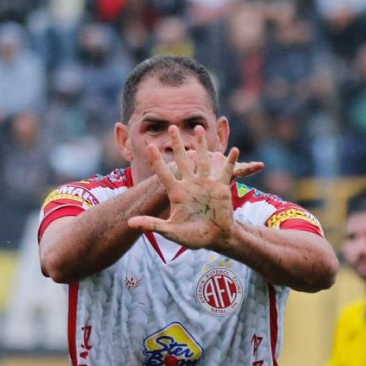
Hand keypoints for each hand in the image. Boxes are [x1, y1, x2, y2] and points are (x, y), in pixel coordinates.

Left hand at [128, 125, 241, 248]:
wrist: (215, 238)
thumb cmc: (193, 236)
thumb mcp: (171, 232)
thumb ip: (152, 225)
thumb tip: (129, 223)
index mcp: (177, 192)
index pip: (164, 173)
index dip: (157, 161)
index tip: (150, 146)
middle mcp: (190, 184)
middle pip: (182, 160)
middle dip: (177, 144)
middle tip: (172, 127)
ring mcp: (206, 183)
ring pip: (203, 159)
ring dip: (202, 144)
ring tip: (198, 127)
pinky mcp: (221, 187)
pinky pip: (226, 171)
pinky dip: (231, 161)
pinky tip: (235, 150)